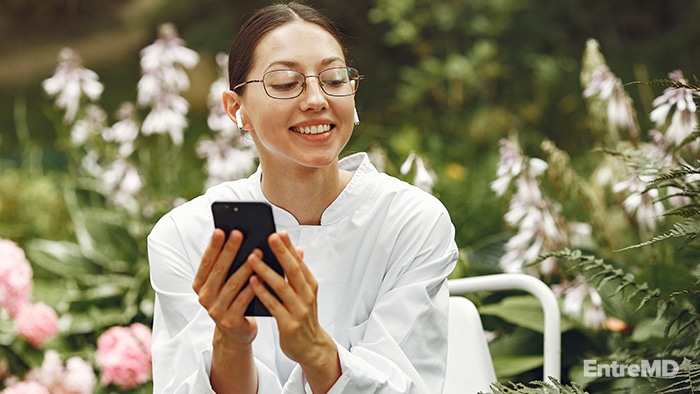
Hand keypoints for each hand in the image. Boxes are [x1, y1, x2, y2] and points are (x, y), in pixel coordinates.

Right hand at [193, 228, 257, 344]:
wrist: (237, 333)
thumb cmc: (235, 300)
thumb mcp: (228, 282)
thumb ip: (233, 263)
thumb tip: (245, 238)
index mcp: (201, 284)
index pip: (206, 262)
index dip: (213, 246)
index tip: (221, 230)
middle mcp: (204, 297)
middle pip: (218, 270)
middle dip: (229, 250)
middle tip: (239, 233)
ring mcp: (216, 310)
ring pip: (232, 284)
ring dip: (245, 267)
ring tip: (257, 251)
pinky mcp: (230, 321)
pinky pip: (243, 301)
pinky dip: (253, 288)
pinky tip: (262, 276)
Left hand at [247, 231, 340, 390]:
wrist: (311, 348)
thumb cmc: (303, 317)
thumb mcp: (305, 293)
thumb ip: (298, 273)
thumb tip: (296, 249)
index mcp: (310, 285)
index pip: (299, 262)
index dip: (290, 247)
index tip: (279, 232)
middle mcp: (307, 296)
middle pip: (294, 270)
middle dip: (281, 252)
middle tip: (269, 236)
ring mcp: (299, 311)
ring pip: (282, 286)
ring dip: (267, 271)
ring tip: (253, 257)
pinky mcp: (289, 325)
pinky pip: (274, 306)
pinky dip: (263, 293)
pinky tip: (252, 282)